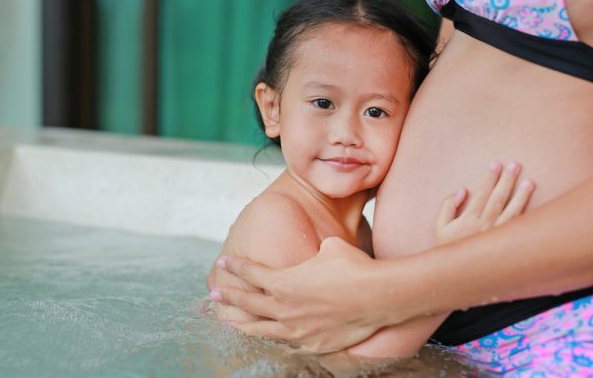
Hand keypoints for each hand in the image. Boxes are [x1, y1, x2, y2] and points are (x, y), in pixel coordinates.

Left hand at [210, 237, 385, 352]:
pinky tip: (269, 338)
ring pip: (261, 329)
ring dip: (242, 324)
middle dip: (228, 298)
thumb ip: (316, 251)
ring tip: (228, 322)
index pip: (251, 273)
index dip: (235, 267)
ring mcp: (298, 330)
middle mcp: (285, 308)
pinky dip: (274, 339)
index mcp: (285, 282)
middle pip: (248, 303)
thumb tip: (318, 250)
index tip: (222, 262)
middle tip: (213, 295)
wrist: (378, 296)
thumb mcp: (330, 248)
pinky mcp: (313, 344)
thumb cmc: (354, 267)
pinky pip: (287, 343)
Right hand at [435, 162, 534, 244]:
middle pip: (498, 199)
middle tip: (515, 165)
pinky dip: (525, 216)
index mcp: (469, 220)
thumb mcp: (439, 227)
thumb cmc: (446, 248)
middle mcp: (485, 226)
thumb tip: (462, 190)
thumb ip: (447, 206)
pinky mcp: (505, 244)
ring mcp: (497, 236)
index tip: (495, 165)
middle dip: (507, 181)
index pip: (482, 194)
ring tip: (529, 182)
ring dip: (521, 196)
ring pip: (512, 213)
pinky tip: (531, 206)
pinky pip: (517, 227)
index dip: (489, 179)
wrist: (456, 275)